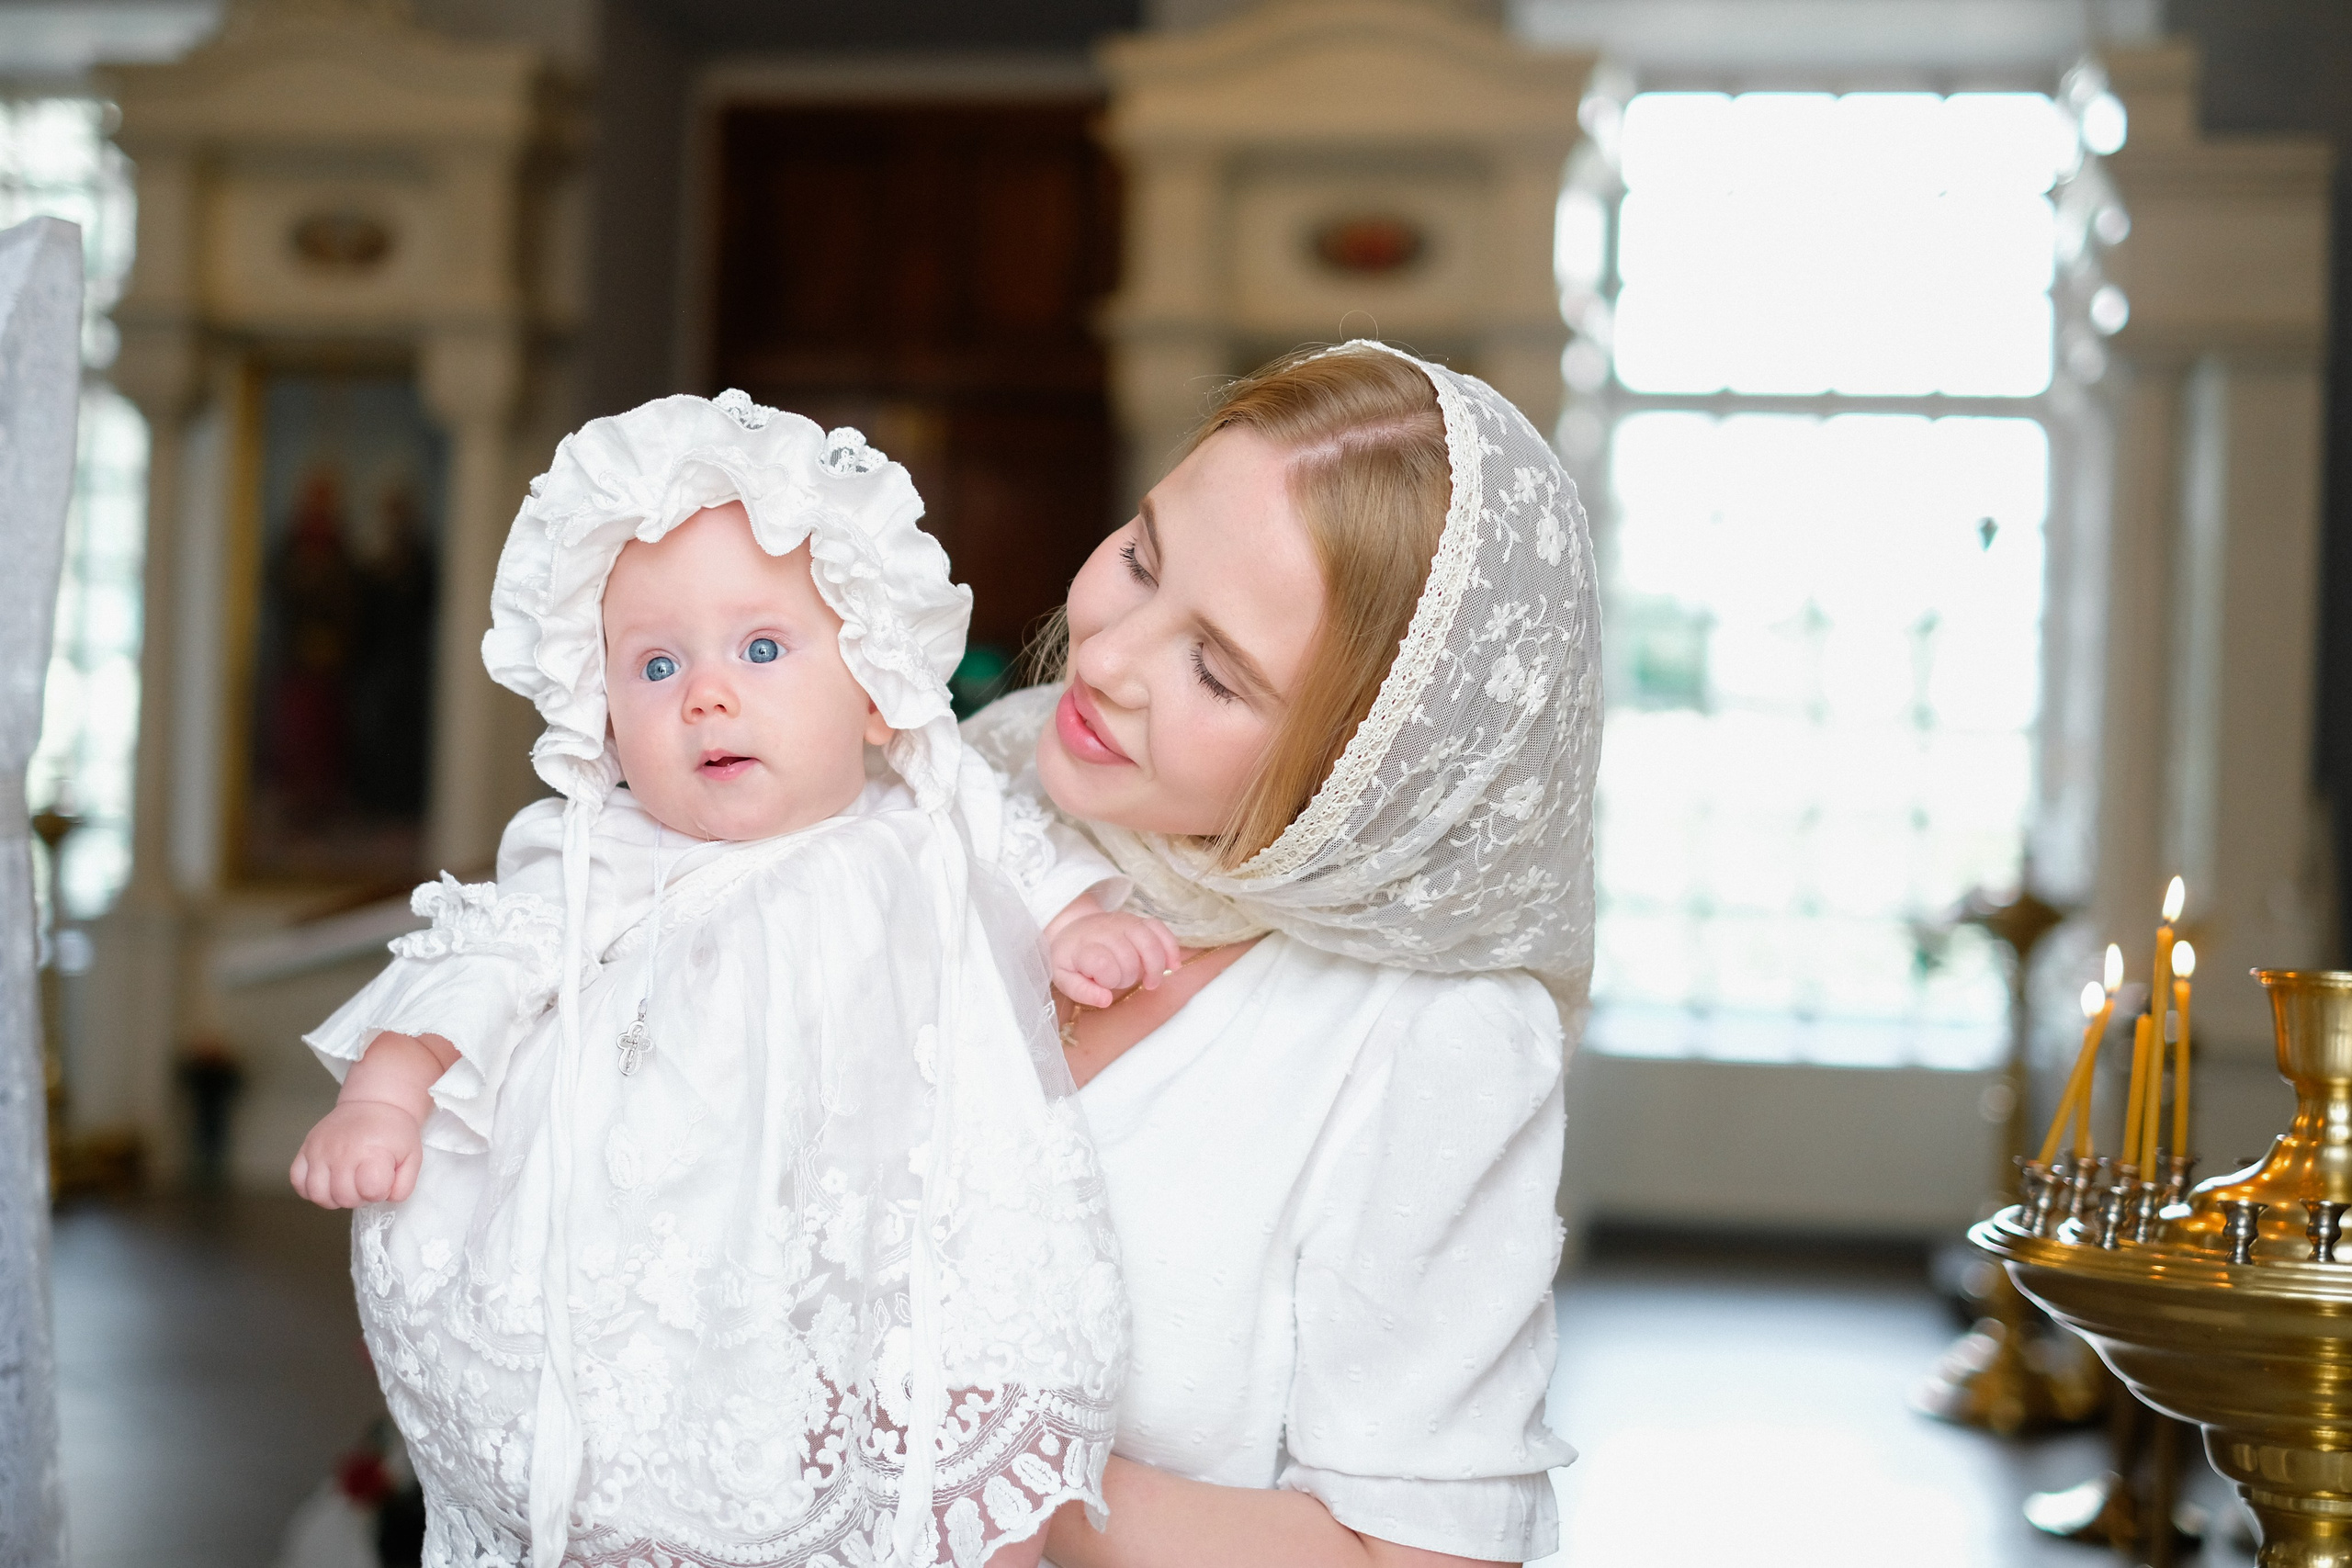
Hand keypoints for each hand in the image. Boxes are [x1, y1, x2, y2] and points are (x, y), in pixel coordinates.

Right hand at [289, 1099, 423, 1208]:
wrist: (374, 1104)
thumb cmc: (394, 1133)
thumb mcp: (412, 1156)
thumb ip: (404, 1185)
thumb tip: (387, 1199)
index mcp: (371, 1151)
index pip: (370, 1190)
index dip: (379, 1192)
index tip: (383, 1180)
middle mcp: (341, 1151)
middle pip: (344, 1198)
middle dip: (359, 1197)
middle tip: (365, 1182)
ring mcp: (319, 1150)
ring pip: (318, 1195)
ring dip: (335, 1197)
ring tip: (347, 1184)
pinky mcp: (305, 1149)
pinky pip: (297, 1181)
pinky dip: (310, 1189)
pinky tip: (327, 1181)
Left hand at [1051, 910, 1182, 1008]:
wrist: (1072, 928)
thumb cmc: (1071, 958)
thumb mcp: (1064, 978)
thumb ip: (1081, 991)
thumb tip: (1106, 1000)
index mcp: (1083, 946)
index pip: (1104, 963)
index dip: (1108, 979)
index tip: (1103, 983)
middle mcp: (1105, 930)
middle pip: (1128, 957)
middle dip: (1127, 977)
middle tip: (1120, 982)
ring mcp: (1123, 922)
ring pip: (1148, 942)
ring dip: (1155, 967)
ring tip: (1151, 983)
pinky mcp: (1138, 920)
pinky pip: (1159, 929)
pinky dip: (1170, 948)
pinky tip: (1172, 966)